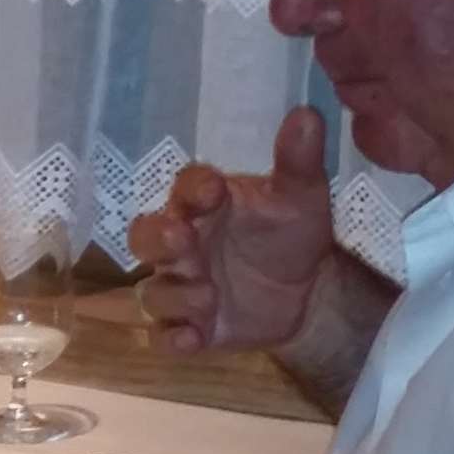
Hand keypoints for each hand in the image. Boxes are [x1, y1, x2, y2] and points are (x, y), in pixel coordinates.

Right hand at [127, 107, 334, 351]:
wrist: (308, 292)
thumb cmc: (290, 233)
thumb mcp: (302, 196)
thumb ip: (298, 160)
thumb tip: (308, 115)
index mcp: (204, 204)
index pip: (186, 188)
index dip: (194, 188)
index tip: (215, 189)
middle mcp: (183, 242)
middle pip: (146, 237)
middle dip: (158, 240)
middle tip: (183, 242)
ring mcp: (182, 286)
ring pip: (154, 290)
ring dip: (174, 294)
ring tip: (207, 296)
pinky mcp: (191, 327)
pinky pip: (165, 336)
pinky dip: (172, 338)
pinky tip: (191, 339)